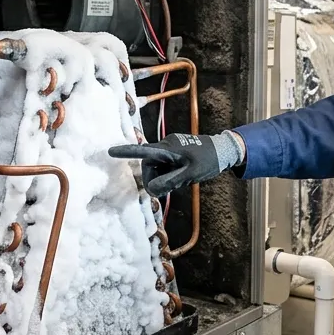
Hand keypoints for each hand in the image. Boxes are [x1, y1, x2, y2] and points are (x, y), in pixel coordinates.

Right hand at [108, 132, 244, 196]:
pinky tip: (180, 177)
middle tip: (166, 189)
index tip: (110, 151)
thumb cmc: (208, 161)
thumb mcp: (190, 174)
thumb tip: (152, 189)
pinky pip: (165, 164)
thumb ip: (170, 181)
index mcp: (168, 148)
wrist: (224, 150)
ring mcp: (171, 147)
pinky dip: (167, 173)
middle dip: (153, 178)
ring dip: (162, 176)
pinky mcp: (175, 151)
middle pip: (149, 164)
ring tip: (179, 181)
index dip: (126, 152)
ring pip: (157, 165)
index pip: (144, 151)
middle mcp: (166, 145)